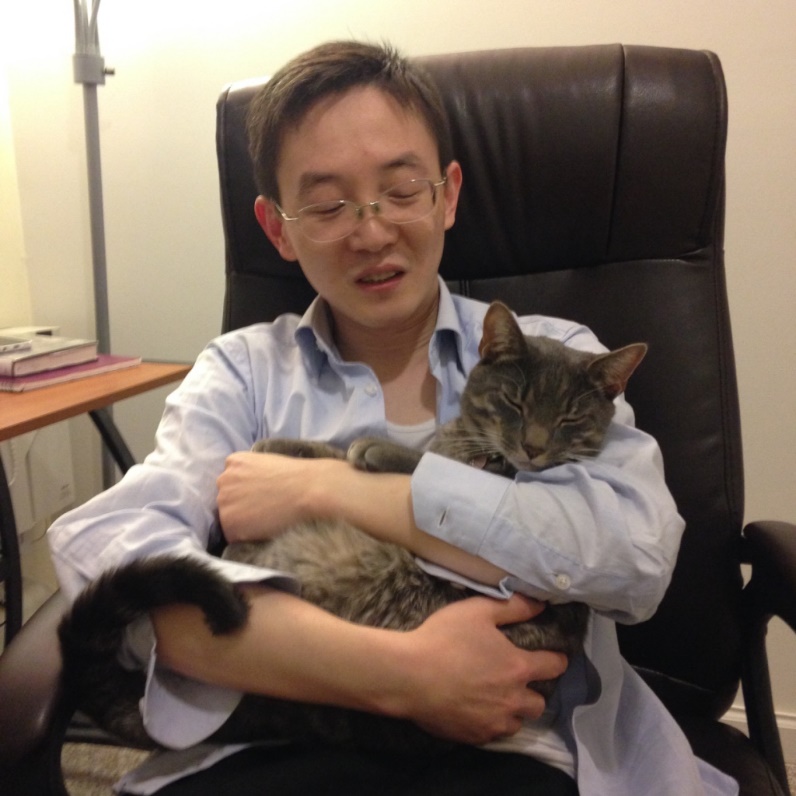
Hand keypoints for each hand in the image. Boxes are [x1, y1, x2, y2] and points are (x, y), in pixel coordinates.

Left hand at [217, 451, 345, 542]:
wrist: (308, 491)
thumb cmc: (299, 476)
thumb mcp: (270, 463)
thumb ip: (254, 473)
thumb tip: (253, 489)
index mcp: (234, 461)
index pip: (232, 481)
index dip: (247, 491)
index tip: (262, 496)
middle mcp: (224, 480)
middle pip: (227, 498)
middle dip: (241, 504)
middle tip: (265, 509)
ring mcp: (224, 502)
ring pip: (229, 517)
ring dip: (243, 521)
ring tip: (267, 520)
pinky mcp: (230, 525)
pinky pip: (234, 535)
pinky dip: (247, 536)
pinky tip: (265, 528)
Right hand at [396, 594, 567, 743]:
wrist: (408, 676)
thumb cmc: (444, 639)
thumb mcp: (478, 611)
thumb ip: (513, 607)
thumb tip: (541, 604)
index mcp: (518, 668)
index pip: (554, 667)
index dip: (556, 660)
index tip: (552, 657)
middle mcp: (513, 700)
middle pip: (539, 703)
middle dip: (532, 691)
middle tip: (514, 679)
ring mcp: (493, 723)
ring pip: (517, 723)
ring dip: (512, 711)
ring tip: (495, 698)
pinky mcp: (474, 737)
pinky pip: (493, 734)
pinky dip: (490, 723)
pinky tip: (474, 709)